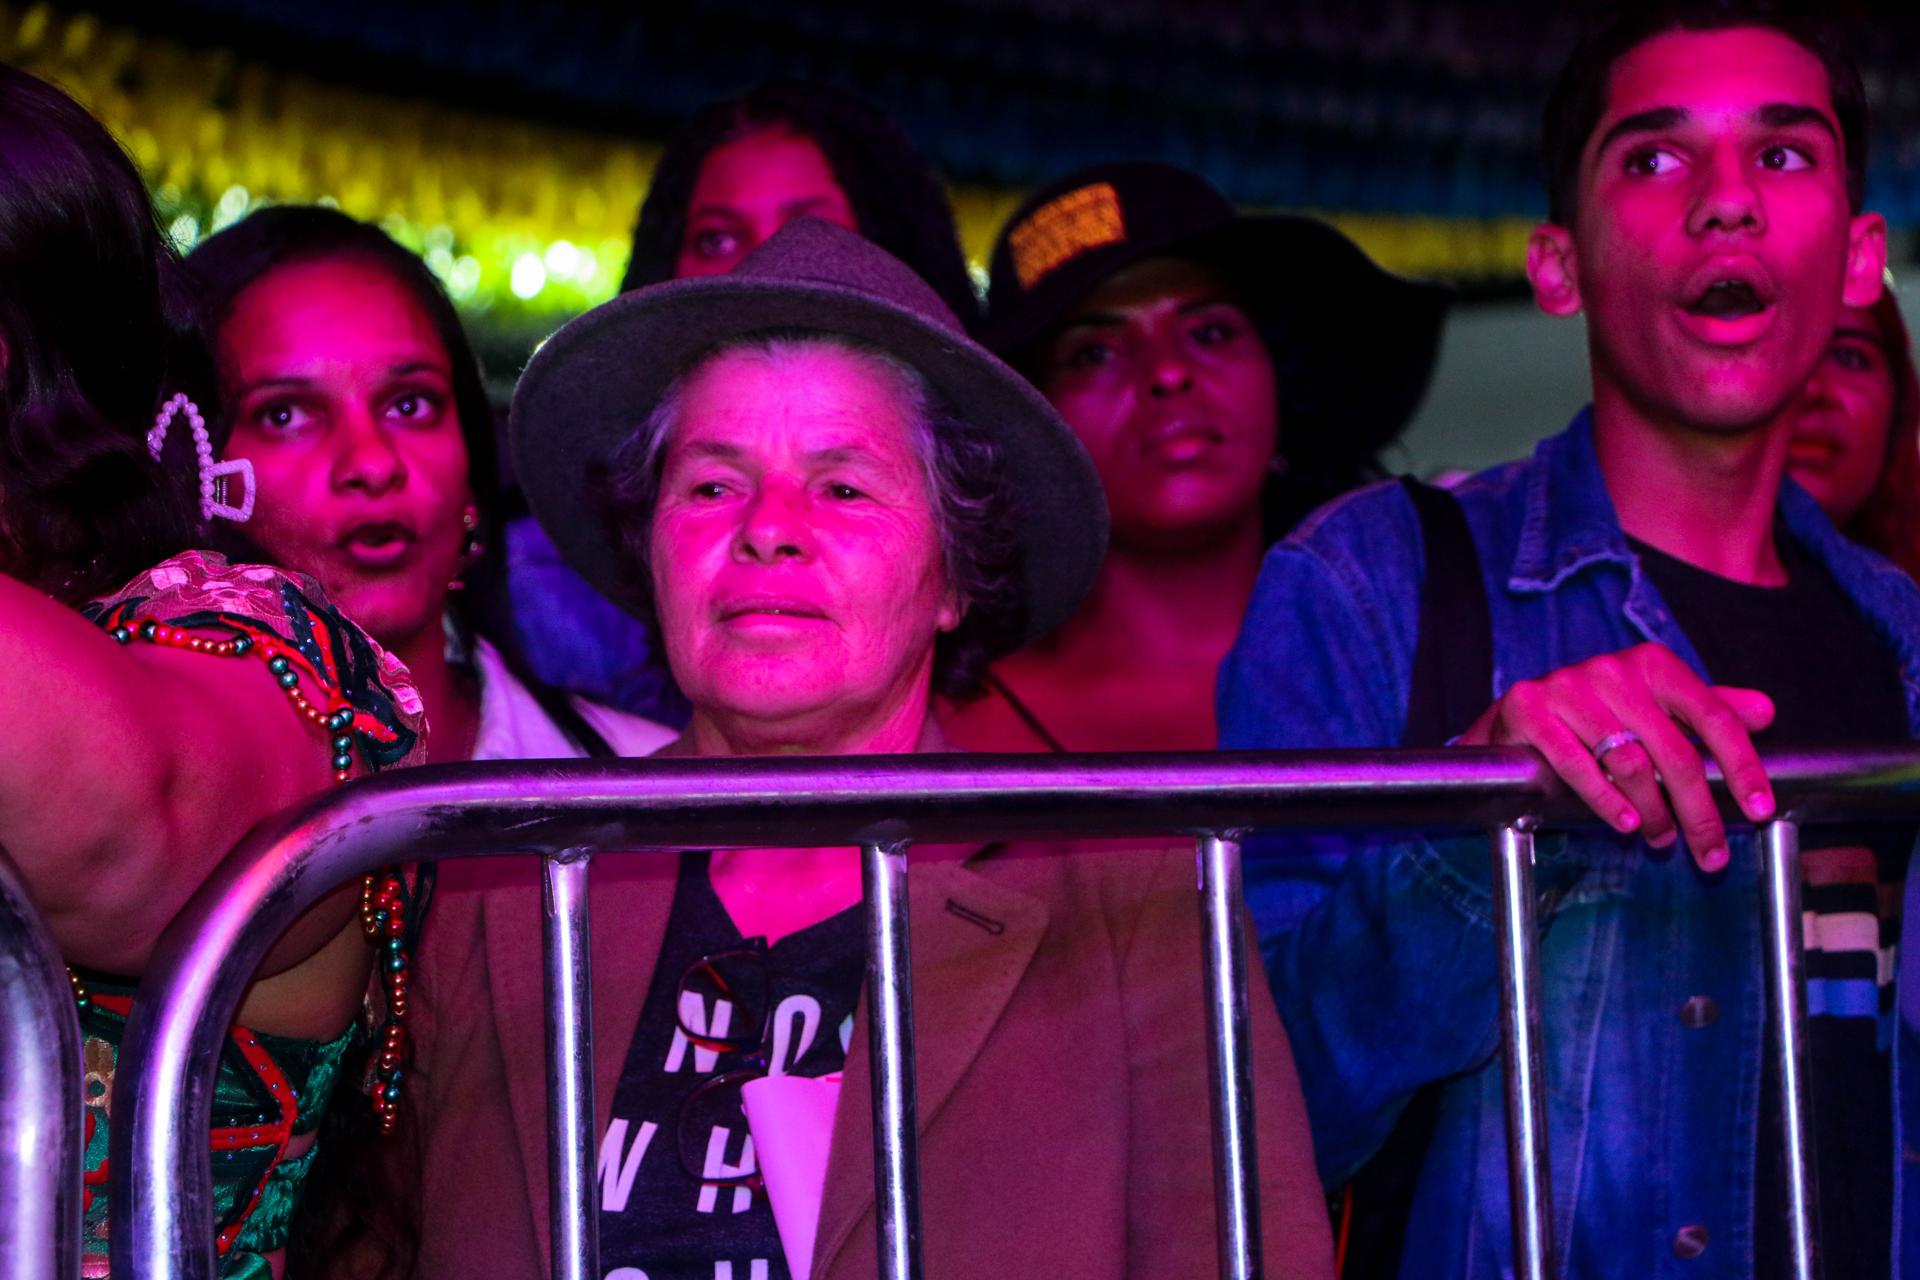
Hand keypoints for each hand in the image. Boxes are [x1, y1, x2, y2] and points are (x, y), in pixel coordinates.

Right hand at [1456, 643, 1775, 870]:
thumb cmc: (1600, 713)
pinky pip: (1576, 765)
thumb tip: (1765, 712)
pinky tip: (1626, 823)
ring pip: (1629, 763)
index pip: (1713, 716)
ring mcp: (1569, 687)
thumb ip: (1707, 709)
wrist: (1522, 711)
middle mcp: (1613, 670)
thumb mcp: (1656, 705)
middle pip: (1675, 751)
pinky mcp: (1531, 709)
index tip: (1759, 809)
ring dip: (1653, 812)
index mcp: (1654, 665)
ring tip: (1661, 839)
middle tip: (1711, 851)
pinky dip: (1606, 801)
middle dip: (1699, 810)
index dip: (1742, 766)